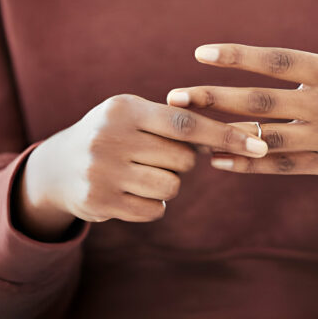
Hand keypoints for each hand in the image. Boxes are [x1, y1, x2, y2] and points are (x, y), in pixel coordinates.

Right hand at [15, 94, 267, 240]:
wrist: (57, 167)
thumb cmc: (113, 136)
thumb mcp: (134, 116)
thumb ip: (177, 121)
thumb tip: (236, 136)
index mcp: (124, 109)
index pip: (186, 122)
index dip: (225, 134)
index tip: (261, 145)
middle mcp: (109, 137)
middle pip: (183, 159)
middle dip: (181, 162)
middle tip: (156, 157)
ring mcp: (101, 171)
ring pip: (171, 187)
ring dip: (167, 185)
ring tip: (141, 174)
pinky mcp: (99, 202)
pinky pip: (154, 209)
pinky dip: (152, 204)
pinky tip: (130, 192)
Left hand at [167, 0, 317, 221]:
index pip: (278, 61)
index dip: (238, 56)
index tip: (201, 53)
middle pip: (260, 102)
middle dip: (214, 98)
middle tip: (174, 97)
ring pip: (266, 139)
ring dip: (223, 135)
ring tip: (187, 132)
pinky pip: (283, 168)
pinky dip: (250, 166)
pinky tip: (219, 162)